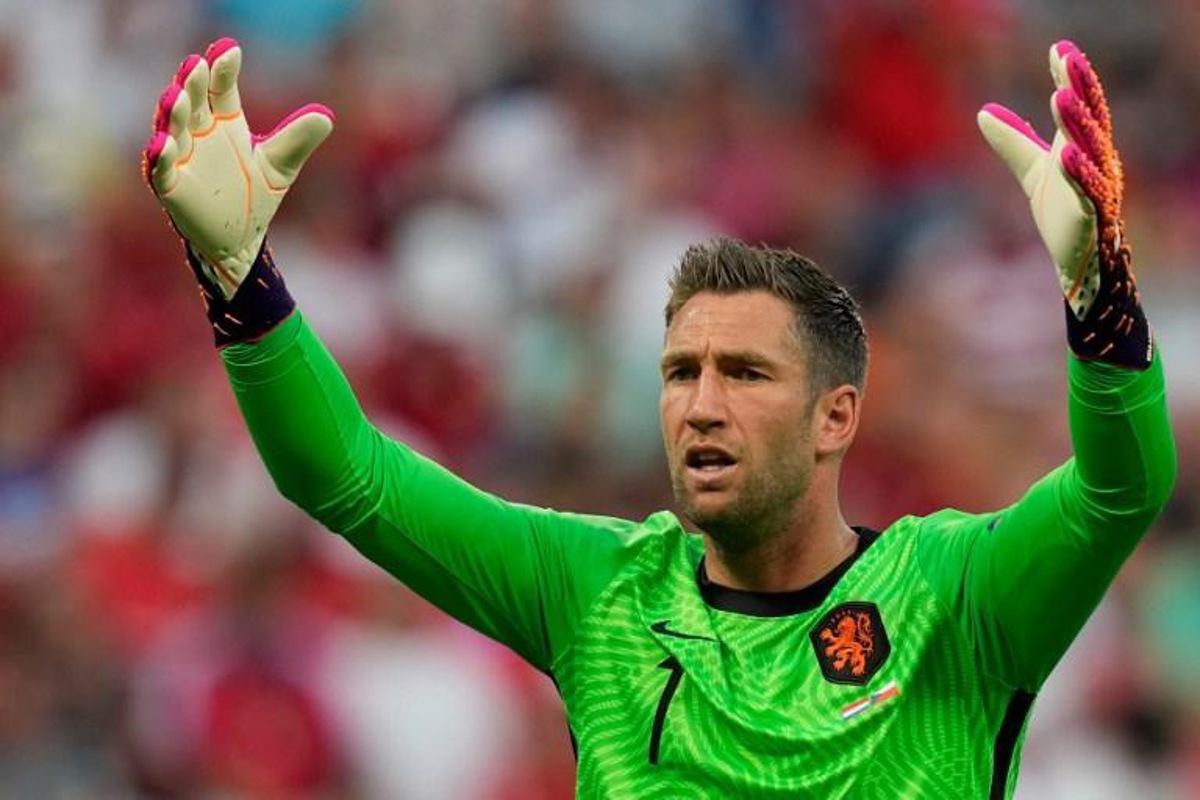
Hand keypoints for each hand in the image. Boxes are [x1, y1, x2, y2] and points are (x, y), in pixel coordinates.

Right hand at [143, 38, 333, 299]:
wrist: (241, 240)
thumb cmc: (256, 196)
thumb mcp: (280, 166)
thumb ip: (298, 141)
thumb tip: (326, 117)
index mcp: (224, 123)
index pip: (220, 89)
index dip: (222, 69)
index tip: (228, 49)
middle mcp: (199, 134)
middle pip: (192, 101)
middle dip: (192, 84)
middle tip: (195, 64)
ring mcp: (181, 157)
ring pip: (172, 129)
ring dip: (173, 112)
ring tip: (177, 96)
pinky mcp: (171, 186)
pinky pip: (161, 168)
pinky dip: (160, 155)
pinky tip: (164, 142)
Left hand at [978, 40, 1149, 366]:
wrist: (1077, 259)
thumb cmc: (1062, 210)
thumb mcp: (1033, 170)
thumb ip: (1013, 142)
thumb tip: (984, 112)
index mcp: (1085, 146)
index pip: (1082, 105)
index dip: (1073, 77)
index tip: (1060, 48)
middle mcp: (1098, 161)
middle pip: (1091, 120)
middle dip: (1080, 89)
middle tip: (1066, 61)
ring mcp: (1098, 187)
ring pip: (1093, 150)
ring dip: (1078, 124)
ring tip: (1062, 97)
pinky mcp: (1092, 216)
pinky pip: (1089, 190)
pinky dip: (1079, 171)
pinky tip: (1065, 154)